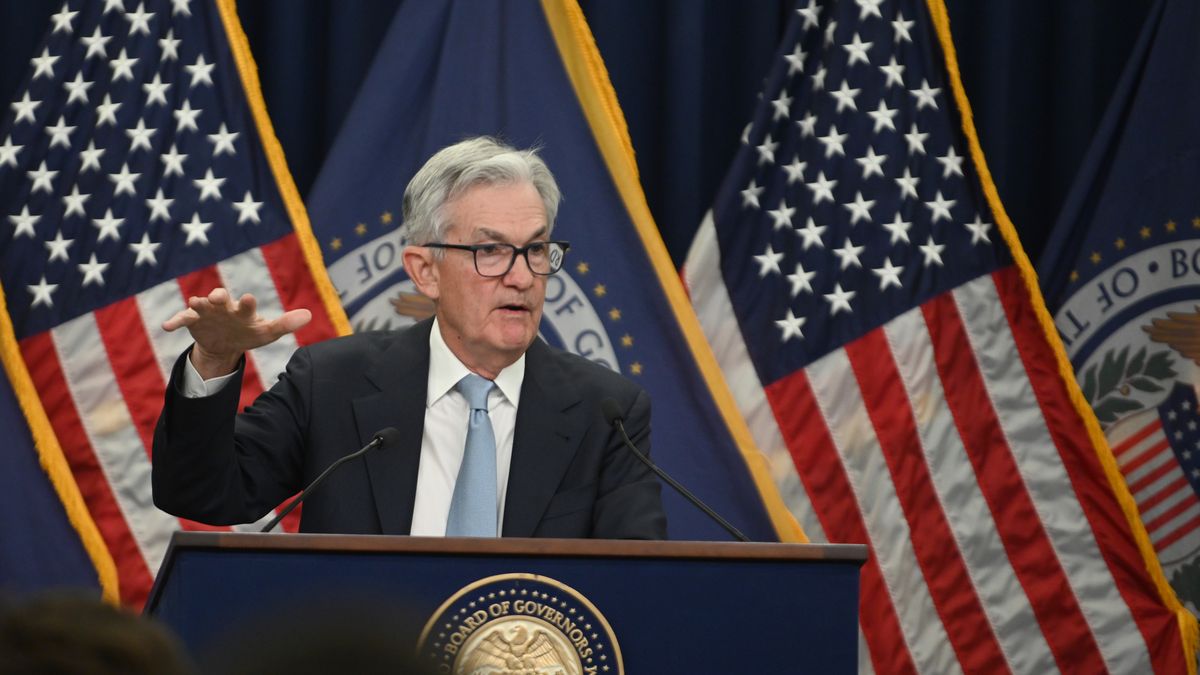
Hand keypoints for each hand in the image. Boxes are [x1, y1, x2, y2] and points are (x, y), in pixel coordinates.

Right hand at [162, 288, 311, 378]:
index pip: (245, 305)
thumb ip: (285, 324)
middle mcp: (223, 307)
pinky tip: (166, 326)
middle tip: (217, 297)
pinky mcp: (192, 321)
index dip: (246, 303)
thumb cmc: (248, 333)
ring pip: (199, 305)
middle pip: (220, 298)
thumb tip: (309, 315)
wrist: (225, 345)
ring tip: (194, 304)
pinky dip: (174, 321)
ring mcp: (206, 313)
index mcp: (242, 310)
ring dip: (197, 304)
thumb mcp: (266, 333)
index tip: (248, 300)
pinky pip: (181, 319)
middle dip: (218, 297)